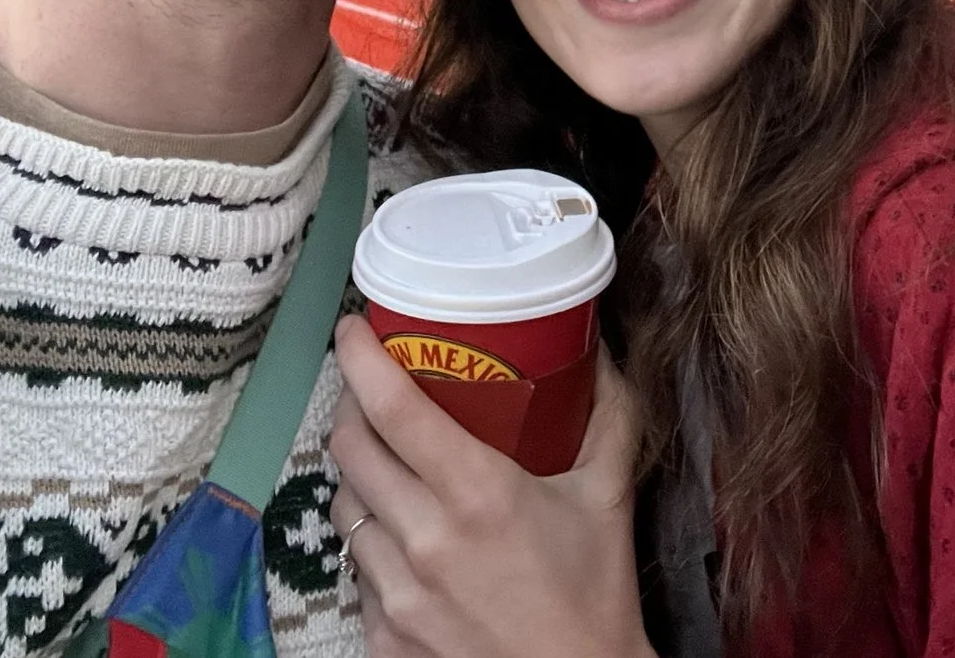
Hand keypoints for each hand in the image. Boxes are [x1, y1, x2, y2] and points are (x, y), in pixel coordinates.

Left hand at [329, 318, 654, 657]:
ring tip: (390, 467)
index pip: (392, 408)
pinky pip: (357, 569)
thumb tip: (603, 352)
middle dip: (352, 409)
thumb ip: (609, 416)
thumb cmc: (595, 595)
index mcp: (478, 494)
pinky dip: (375, 544)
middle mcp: (426, 539)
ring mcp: (397, 593)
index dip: (361, 359)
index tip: (353, 328)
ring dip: (362, 478)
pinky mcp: (382, 636)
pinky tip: (407, 541)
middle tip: (372, 392)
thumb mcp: (607, 496)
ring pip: (346, 508)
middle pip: (351, 449)